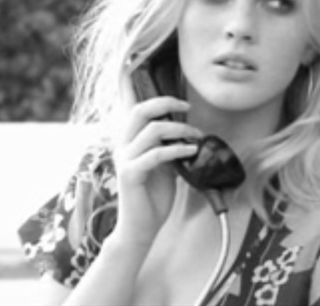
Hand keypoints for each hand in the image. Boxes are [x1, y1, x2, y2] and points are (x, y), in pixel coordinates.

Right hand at [110, 96, 202, 248]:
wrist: (141, 227)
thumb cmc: (153, 196)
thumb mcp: (165, 166)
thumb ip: (169, 147)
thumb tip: (189, 132)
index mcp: (129, 141)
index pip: (133, 109)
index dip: (144, 93)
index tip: (171, 94)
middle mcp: (122, 146)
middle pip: (140, 111)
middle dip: (166, 104)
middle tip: (187, 108)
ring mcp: (124, 160)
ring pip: (152, 131)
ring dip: (180, 130)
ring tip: (196, 137)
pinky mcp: (130, 174)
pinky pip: (156, 154)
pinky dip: (177, 150)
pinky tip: (191, 152)